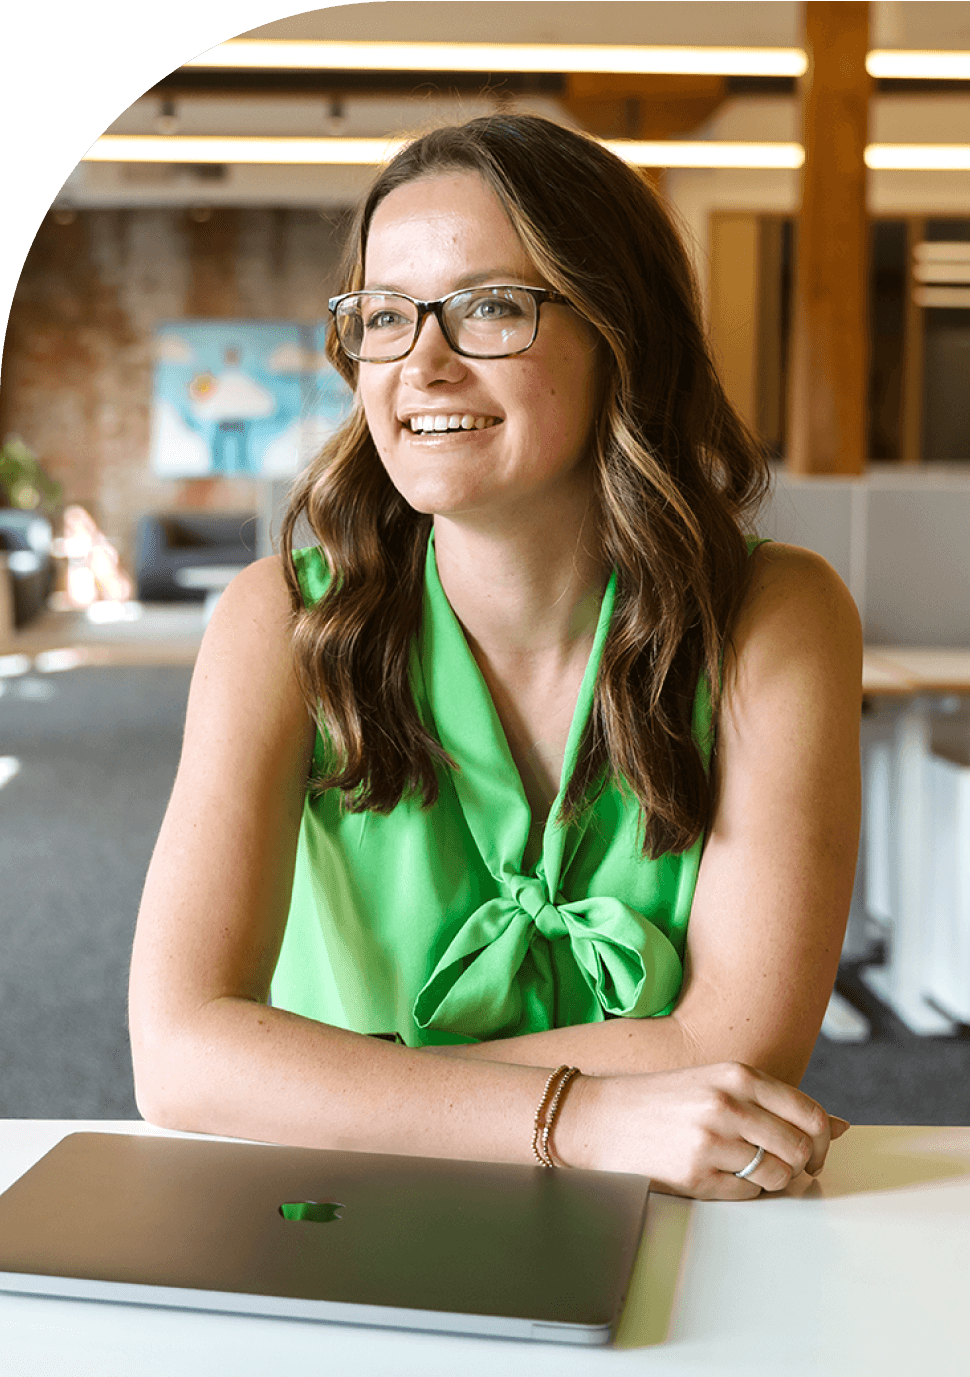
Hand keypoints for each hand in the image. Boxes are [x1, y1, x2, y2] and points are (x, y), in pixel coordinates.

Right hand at [555, 1062, 847, 1199]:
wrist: (599, 1116)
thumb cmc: (662, 1100)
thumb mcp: (719, 1084)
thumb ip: (776, 1102)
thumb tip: (840, 1126)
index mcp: (738, 1074)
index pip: (809, 1113)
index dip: (822, 1142)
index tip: (814, 1153)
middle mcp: (728, 1102)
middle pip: (800, 1149)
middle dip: (801, 1168)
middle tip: (787, 1171)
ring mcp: (711, 1139)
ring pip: (777, 1176)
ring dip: (772, 1183)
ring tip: (748, 1173)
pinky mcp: (695, 1173)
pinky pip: (747, 1196)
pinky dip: (744, 1194)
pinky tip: (722, 1178)